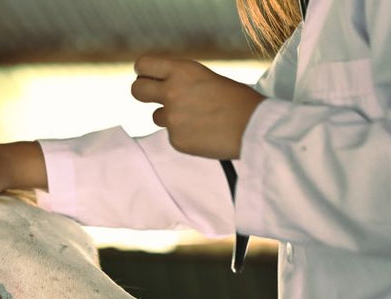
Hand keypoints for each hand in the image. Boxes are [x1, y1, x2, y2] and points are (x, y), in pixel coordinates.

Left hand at [131, 55, 264, 158]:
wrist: (254, 128)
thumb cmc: (238, 101)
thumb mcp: (207, 79)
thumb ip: (182, 82)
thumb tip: (165, 88)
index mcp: (182, 71)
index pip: (143, 65)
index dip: (144, 72)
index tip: (148, 77)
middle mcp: (171, 93)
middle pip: (137, 91)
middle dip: (142, 92)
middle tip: (153, 97)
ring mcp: (171, 119)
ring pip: (157, 117)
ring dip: (171, 118)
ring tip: (199, 118)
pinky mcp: (176, 141)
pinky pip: (174, 136)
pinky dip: (186, 136)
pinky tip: (206, 133)